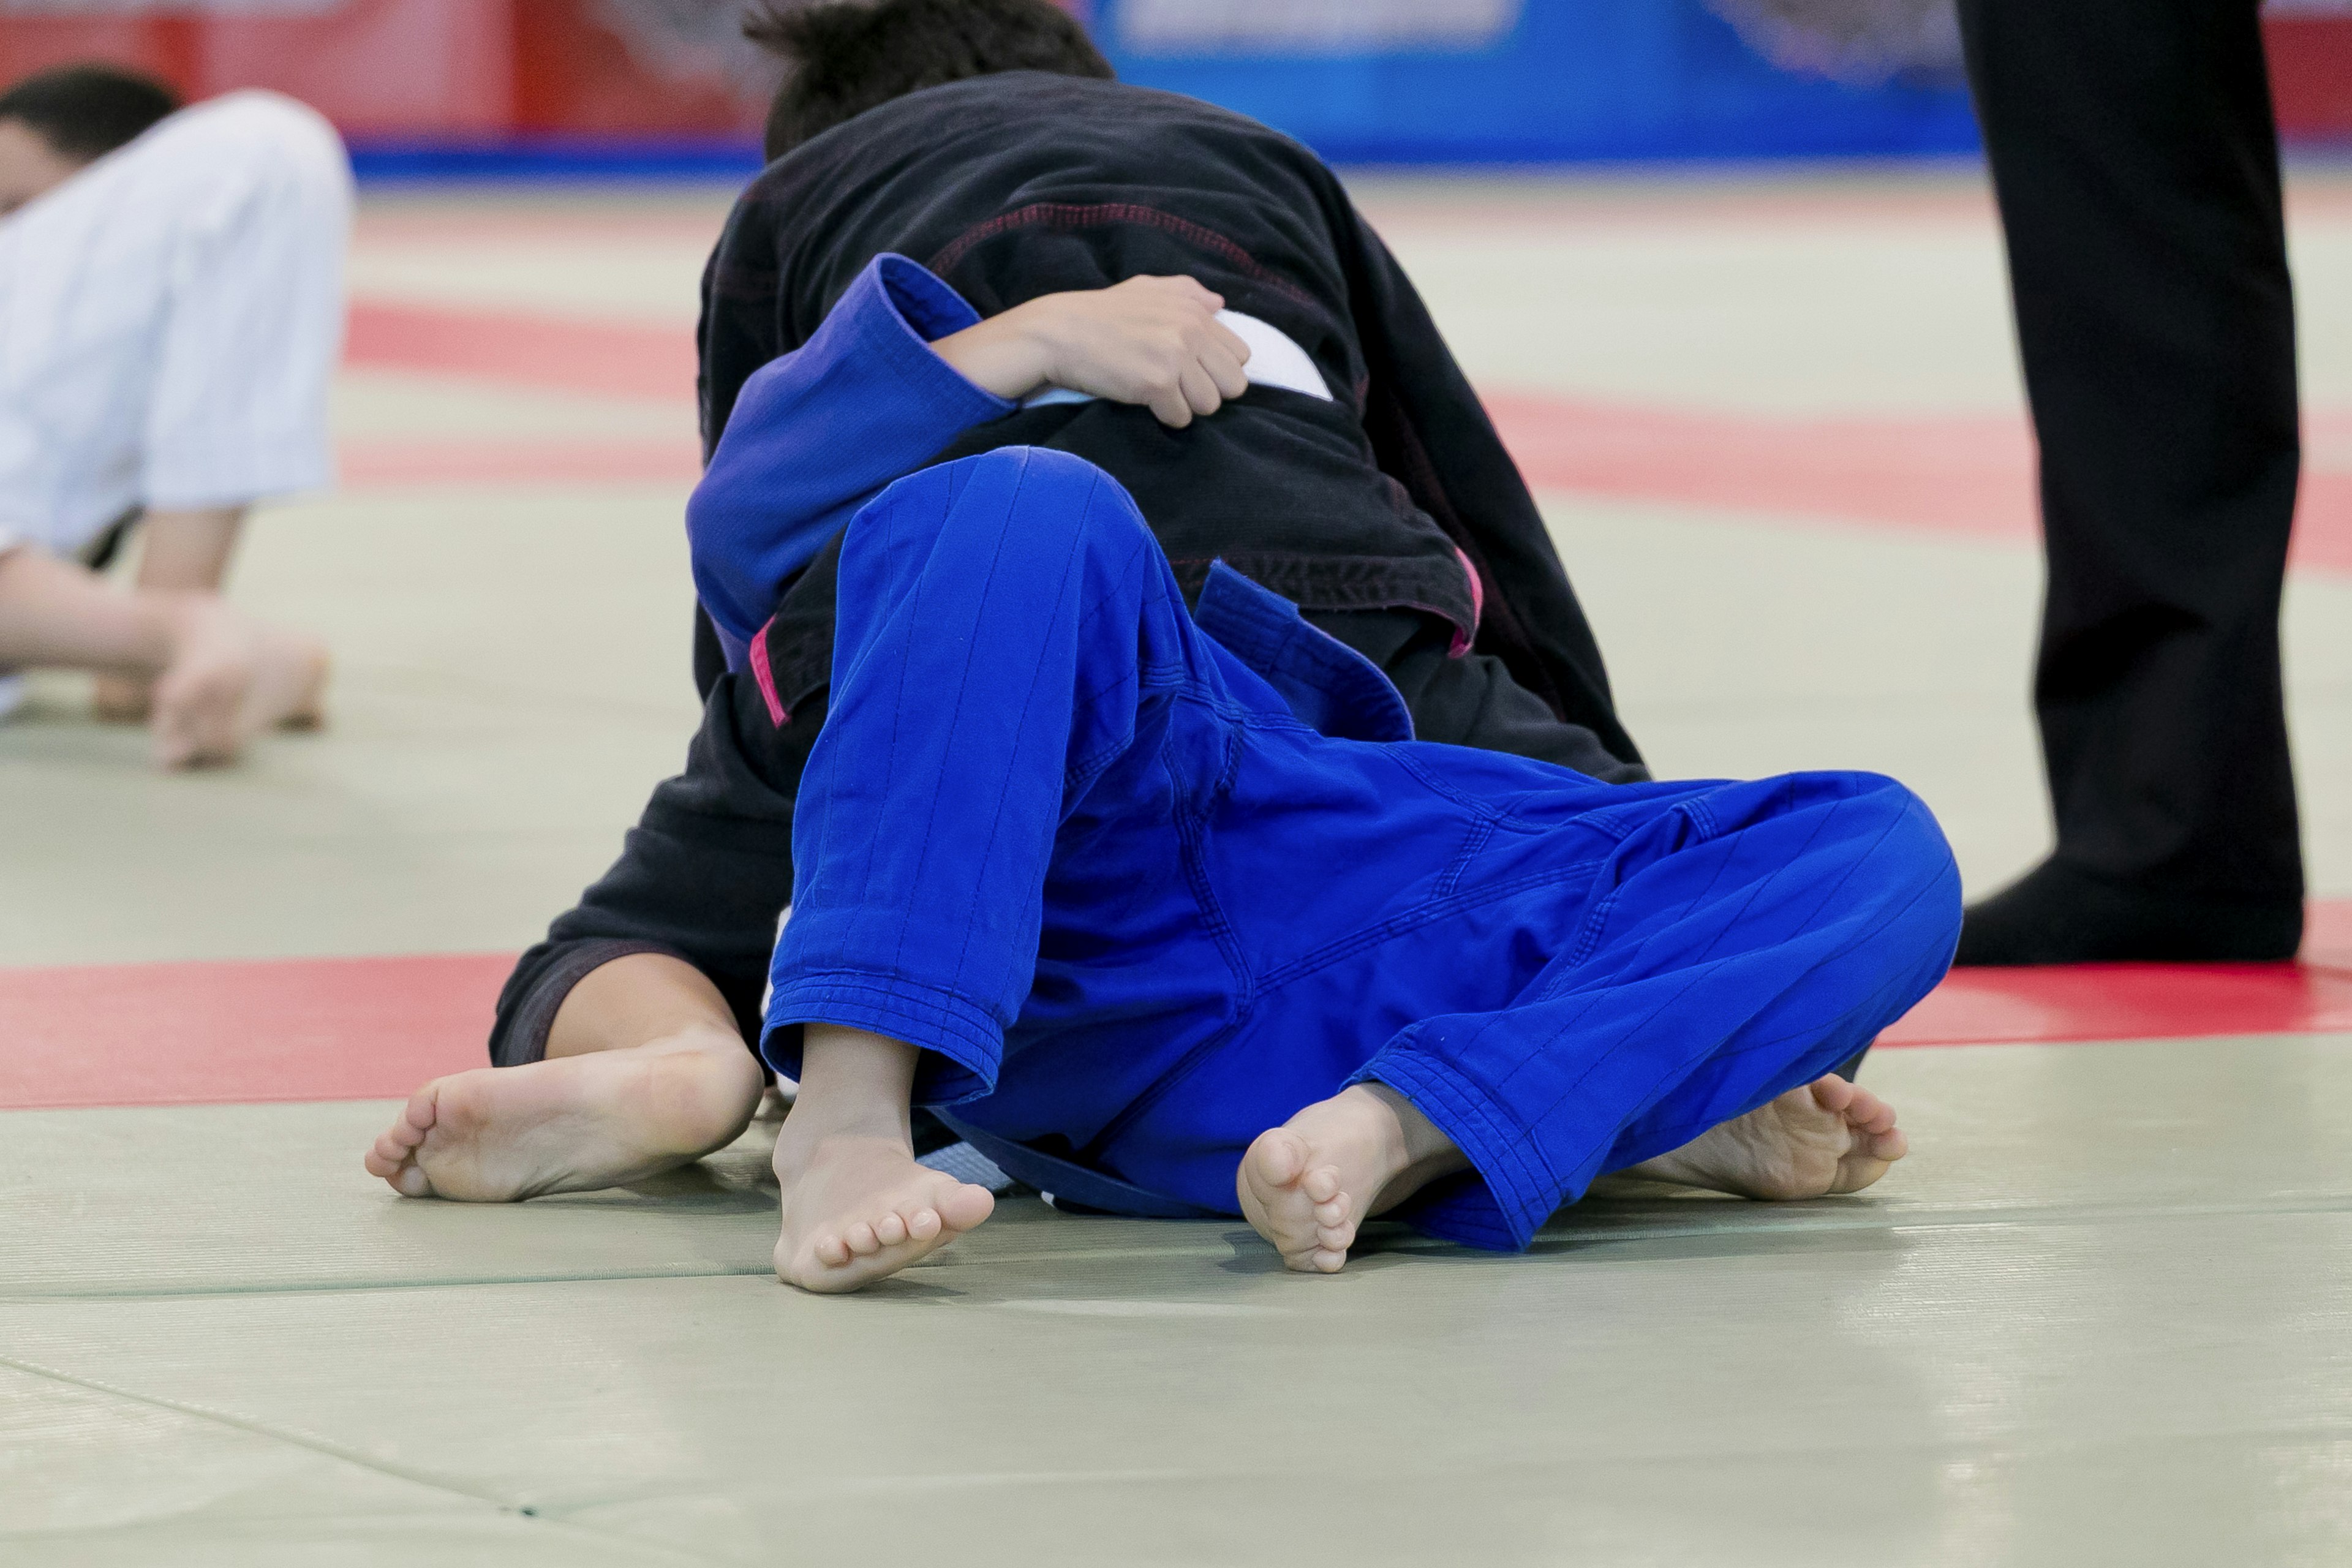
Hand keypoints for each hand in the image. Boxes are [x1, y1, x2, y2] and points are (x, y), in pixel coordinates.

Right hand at [933, 276, 1253, 427]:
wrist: (1057, 333)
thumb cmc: (1100, 312)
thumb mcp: (1145, 288)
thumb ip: (1187, 292)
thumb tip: (1219, 302)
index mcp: (1194, 310)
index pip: (1241, 355)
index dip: (1217, 369)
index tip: (1189, 369)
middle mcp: (1191, 331)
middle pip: (1234, 385)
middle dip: (1208, 390)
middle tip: (1177, 386)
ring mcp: (1176, 357)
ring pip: (1210, 405)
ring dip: (1186, 406)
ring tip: (1158, 393)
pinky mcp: (1157, 384)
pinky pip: (1181, 418)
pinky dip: (1163, 416)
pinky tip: (1143, 401)